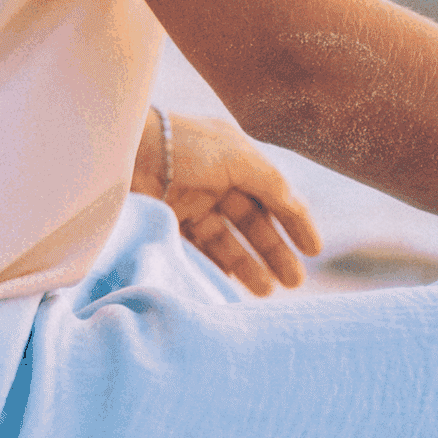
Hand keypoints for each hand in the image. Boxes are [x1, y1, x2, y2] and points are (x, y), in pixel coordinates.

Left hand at [132, 109, 321, 295]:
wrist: (123, 149)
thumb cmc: (183, 146)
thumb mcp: (238, 157)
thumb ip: (271, 183)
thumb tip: (296, 207)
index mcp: (234, 157)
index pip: (272, 192)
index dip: (294, 221)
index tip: (314, 251)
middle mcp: (214, 179)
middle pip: (252, 221)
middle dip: (275, 251)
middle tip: (294, 282)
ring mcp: (189, 200)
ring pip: (227, 239)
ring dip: (248, 264)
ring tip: (267, 291)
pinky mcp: (166, 221)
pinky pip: (197, 249)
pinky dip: (215, 266)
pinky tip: (230, 282)